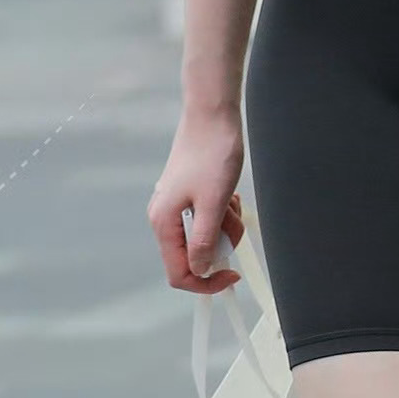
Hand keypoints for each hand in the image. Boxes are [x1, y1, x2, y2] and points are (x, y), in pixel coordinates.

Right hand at [147, 112, 245, 294]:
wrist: (212, 115)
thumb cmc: (213, 154)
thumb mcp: (213, 203)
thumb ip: (205, 241)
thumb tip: (199, 270)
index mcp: (164, 222)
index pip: (179, 273)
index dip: (206, 282)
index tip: (232, 275)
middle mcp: (164, 217)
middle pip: (193, 255)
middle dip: (220, 245)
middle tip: (234, 220)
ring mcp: (175, 205)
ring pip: (204, 236)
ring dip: (225, 226)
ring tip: (232, 200)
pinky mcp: (188, 195)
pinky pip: (207, 217)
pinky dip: (222, 212)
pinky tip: (229, 193)